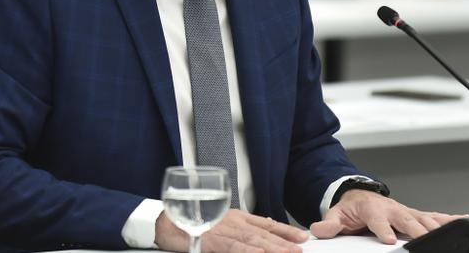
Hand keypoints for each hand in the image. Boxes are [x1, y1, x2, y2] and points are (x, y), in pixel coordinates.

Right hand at [155, 209, 306, 252]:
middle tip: (300, 248)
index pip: (266, 224)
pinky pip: (235, 248)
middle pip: (263, 234)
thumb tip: (259, 239)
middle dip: (284, 242)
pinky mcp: (213, 242)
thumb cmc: (192, 225)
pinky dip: (249, 252)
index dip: (284, 231)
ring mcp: (223, 231)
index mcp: (236, 218)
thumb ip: (238, 230)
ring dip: (272, 248)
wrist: (167, 223)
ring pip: (253, 242)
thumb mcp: (220, 224)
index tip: (301, 237)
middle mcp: (233, 222)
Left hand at [309, 190, 459, 244]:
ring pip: (424, 219)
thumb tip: (320, 229)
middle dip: (417, 231)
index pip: (378, 219)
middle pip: (407, 220)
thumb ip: (330, 223)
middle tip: (425, 242)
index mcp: (372, 208)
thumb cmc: (351, 209)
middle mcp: (393, 209)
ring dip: (437, 227)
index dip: (384, 229)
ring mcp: (406, 211)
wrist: (359, 196)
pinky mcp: (415, 215)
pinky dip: (451, 219)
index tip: (389, 239)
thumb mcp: (336, 215)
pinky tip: (466, 220)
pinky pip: (435, 217)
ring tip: (452, 234)